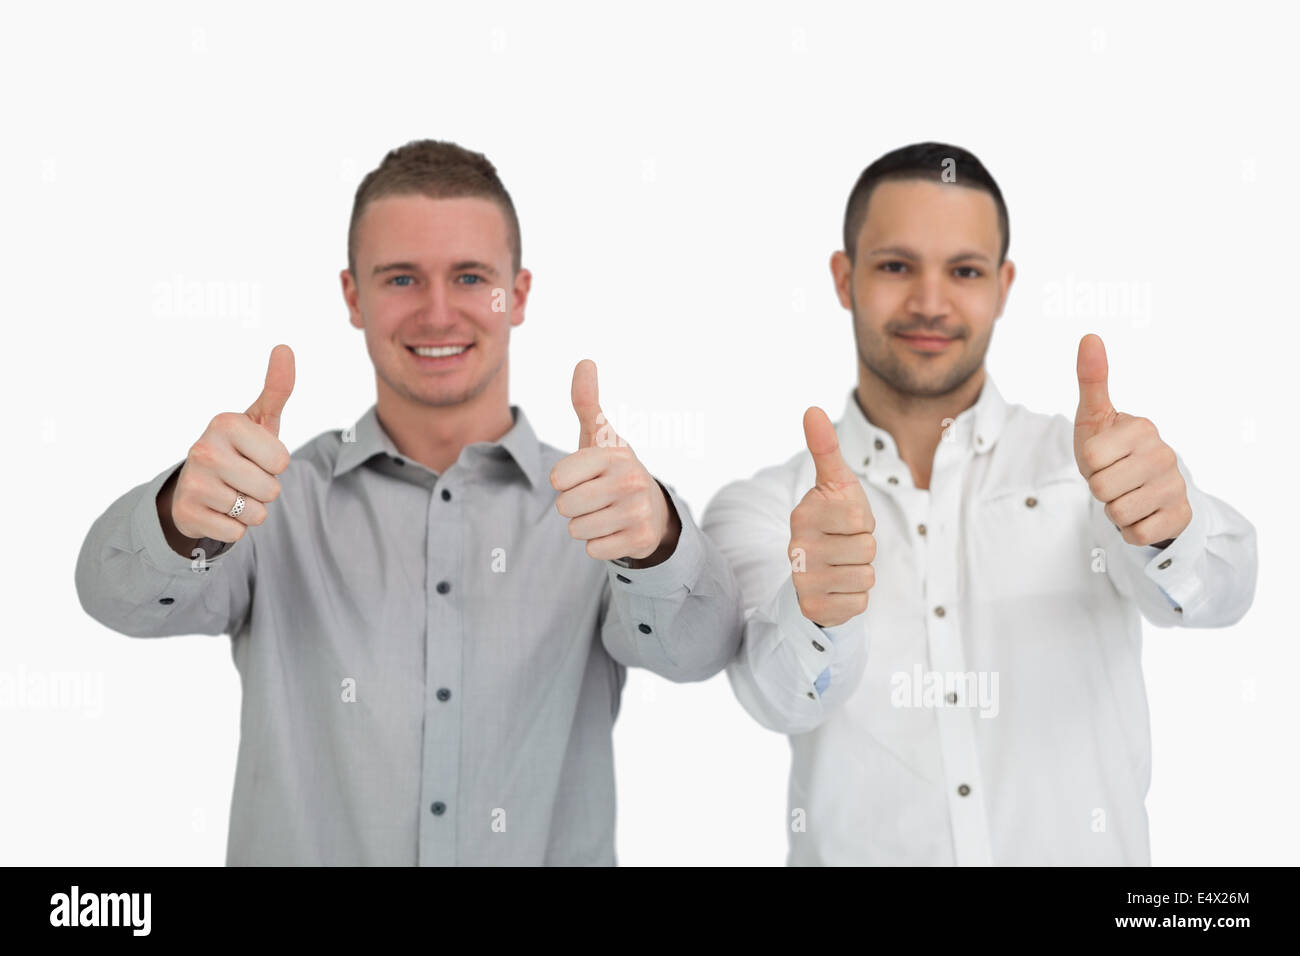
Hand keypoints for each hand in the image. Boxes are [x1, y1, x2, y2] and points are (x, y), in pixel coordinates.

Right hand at [171, 344, 295, 542]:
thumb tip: (285, 348)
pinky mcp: (187, 515)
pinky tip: (218, 511)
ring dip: (250, 510)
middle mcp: (204, 449)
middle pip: (272, 489)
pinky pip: (237, 534)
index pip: (282, 461)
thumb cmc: (238, 450)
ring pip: (256, 514)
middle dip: (265, 490)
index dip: (275, 464)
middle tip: (243, 478)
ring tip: (231, 493)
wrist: (195, 487)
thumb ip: (277, 388)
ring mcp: (193, 483)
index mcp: (225, 423)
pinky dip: (234, 528)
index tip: (254, 455)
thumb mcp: (259, 420)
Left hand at [549, 359, 679, 563]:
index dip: (564, 481)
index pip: (558, 479)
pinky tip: (615, 530)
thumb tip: (585, 361)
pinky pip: (594, 550)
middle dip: (573, 506)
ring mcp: (638, 511)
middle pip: (565, 507)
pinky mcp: (641, 540)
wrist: (651, 506)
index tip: (585, 476)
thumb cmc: (612, 468)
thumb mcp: (599, 436)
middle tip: (595, 497)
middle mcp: (630, 480)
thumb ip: (586, 401)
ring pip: (577, 530)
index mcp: (614, 454)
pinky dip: (599, 544)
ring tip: (605, 513)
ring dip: (585, 526)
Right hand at [789, 406, 875, 626]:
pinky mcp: (813, 607)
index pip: (861, 519)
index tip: (844, 522)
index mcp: (803, 514)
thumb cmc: (834, 520)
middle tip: (843, 546)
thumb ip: (825, 448)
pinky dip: (854, 598)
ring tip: (841, 566)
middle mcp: (797, 548)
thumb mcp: (835, 483)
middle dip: (863, 548)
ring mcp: (803, 580)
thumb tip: (812, 409)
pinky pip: (859, 603)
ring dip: (860, 573)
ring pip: (865, 577)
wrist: (815, 570)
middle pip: (866, 550)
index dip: (862, 522)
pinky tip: (837, 588)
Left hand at [1074, 333, 1190, 546]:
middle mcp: (1165, 454)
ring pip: (1117, 513)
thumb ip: (1091, 380)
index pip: (1090, 457)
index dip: (1088, 463)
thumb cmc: (1112, 450)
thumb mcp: (1095, 417)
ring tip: (1126, 495)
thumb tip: (1089, 336)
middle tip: (1113, 480)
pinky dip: (1130, 530)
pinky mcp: (1181, 516)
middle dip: (1099, 489)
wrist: (1145, 489)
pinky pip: (1135, 534)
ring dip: (1114, 510)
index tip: (1103, 457)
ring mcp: (1176, 486)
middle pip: (1101, 488)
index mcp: (1142, 428)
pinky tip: (1141, 514)